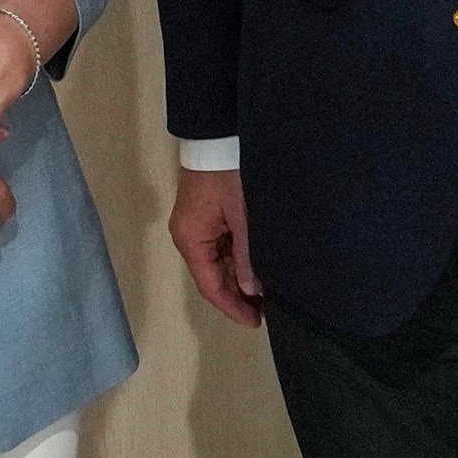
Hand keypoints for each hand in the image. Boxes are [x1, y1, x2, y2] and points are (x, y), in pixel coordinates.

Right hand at [169, 165, 261, 328]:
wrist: (218, 136)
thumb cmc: (229, 175)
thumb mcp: (243, 216)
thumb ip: (247, 255)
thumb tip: (252, 290)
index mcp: (191, 240)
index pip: (210, 285)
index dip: (233, 306)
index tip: (256, 321)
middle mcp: (189, 237)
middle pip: (213, 276)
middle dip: (238, 293)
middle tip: (268, 308)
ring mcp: (197, 226)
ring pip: (218, 262)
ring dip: (240, 276)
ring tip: (268, 290)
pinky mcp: (207, 215)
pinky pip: (222, 246)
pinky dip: (238, 258)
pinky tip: (258, 266)